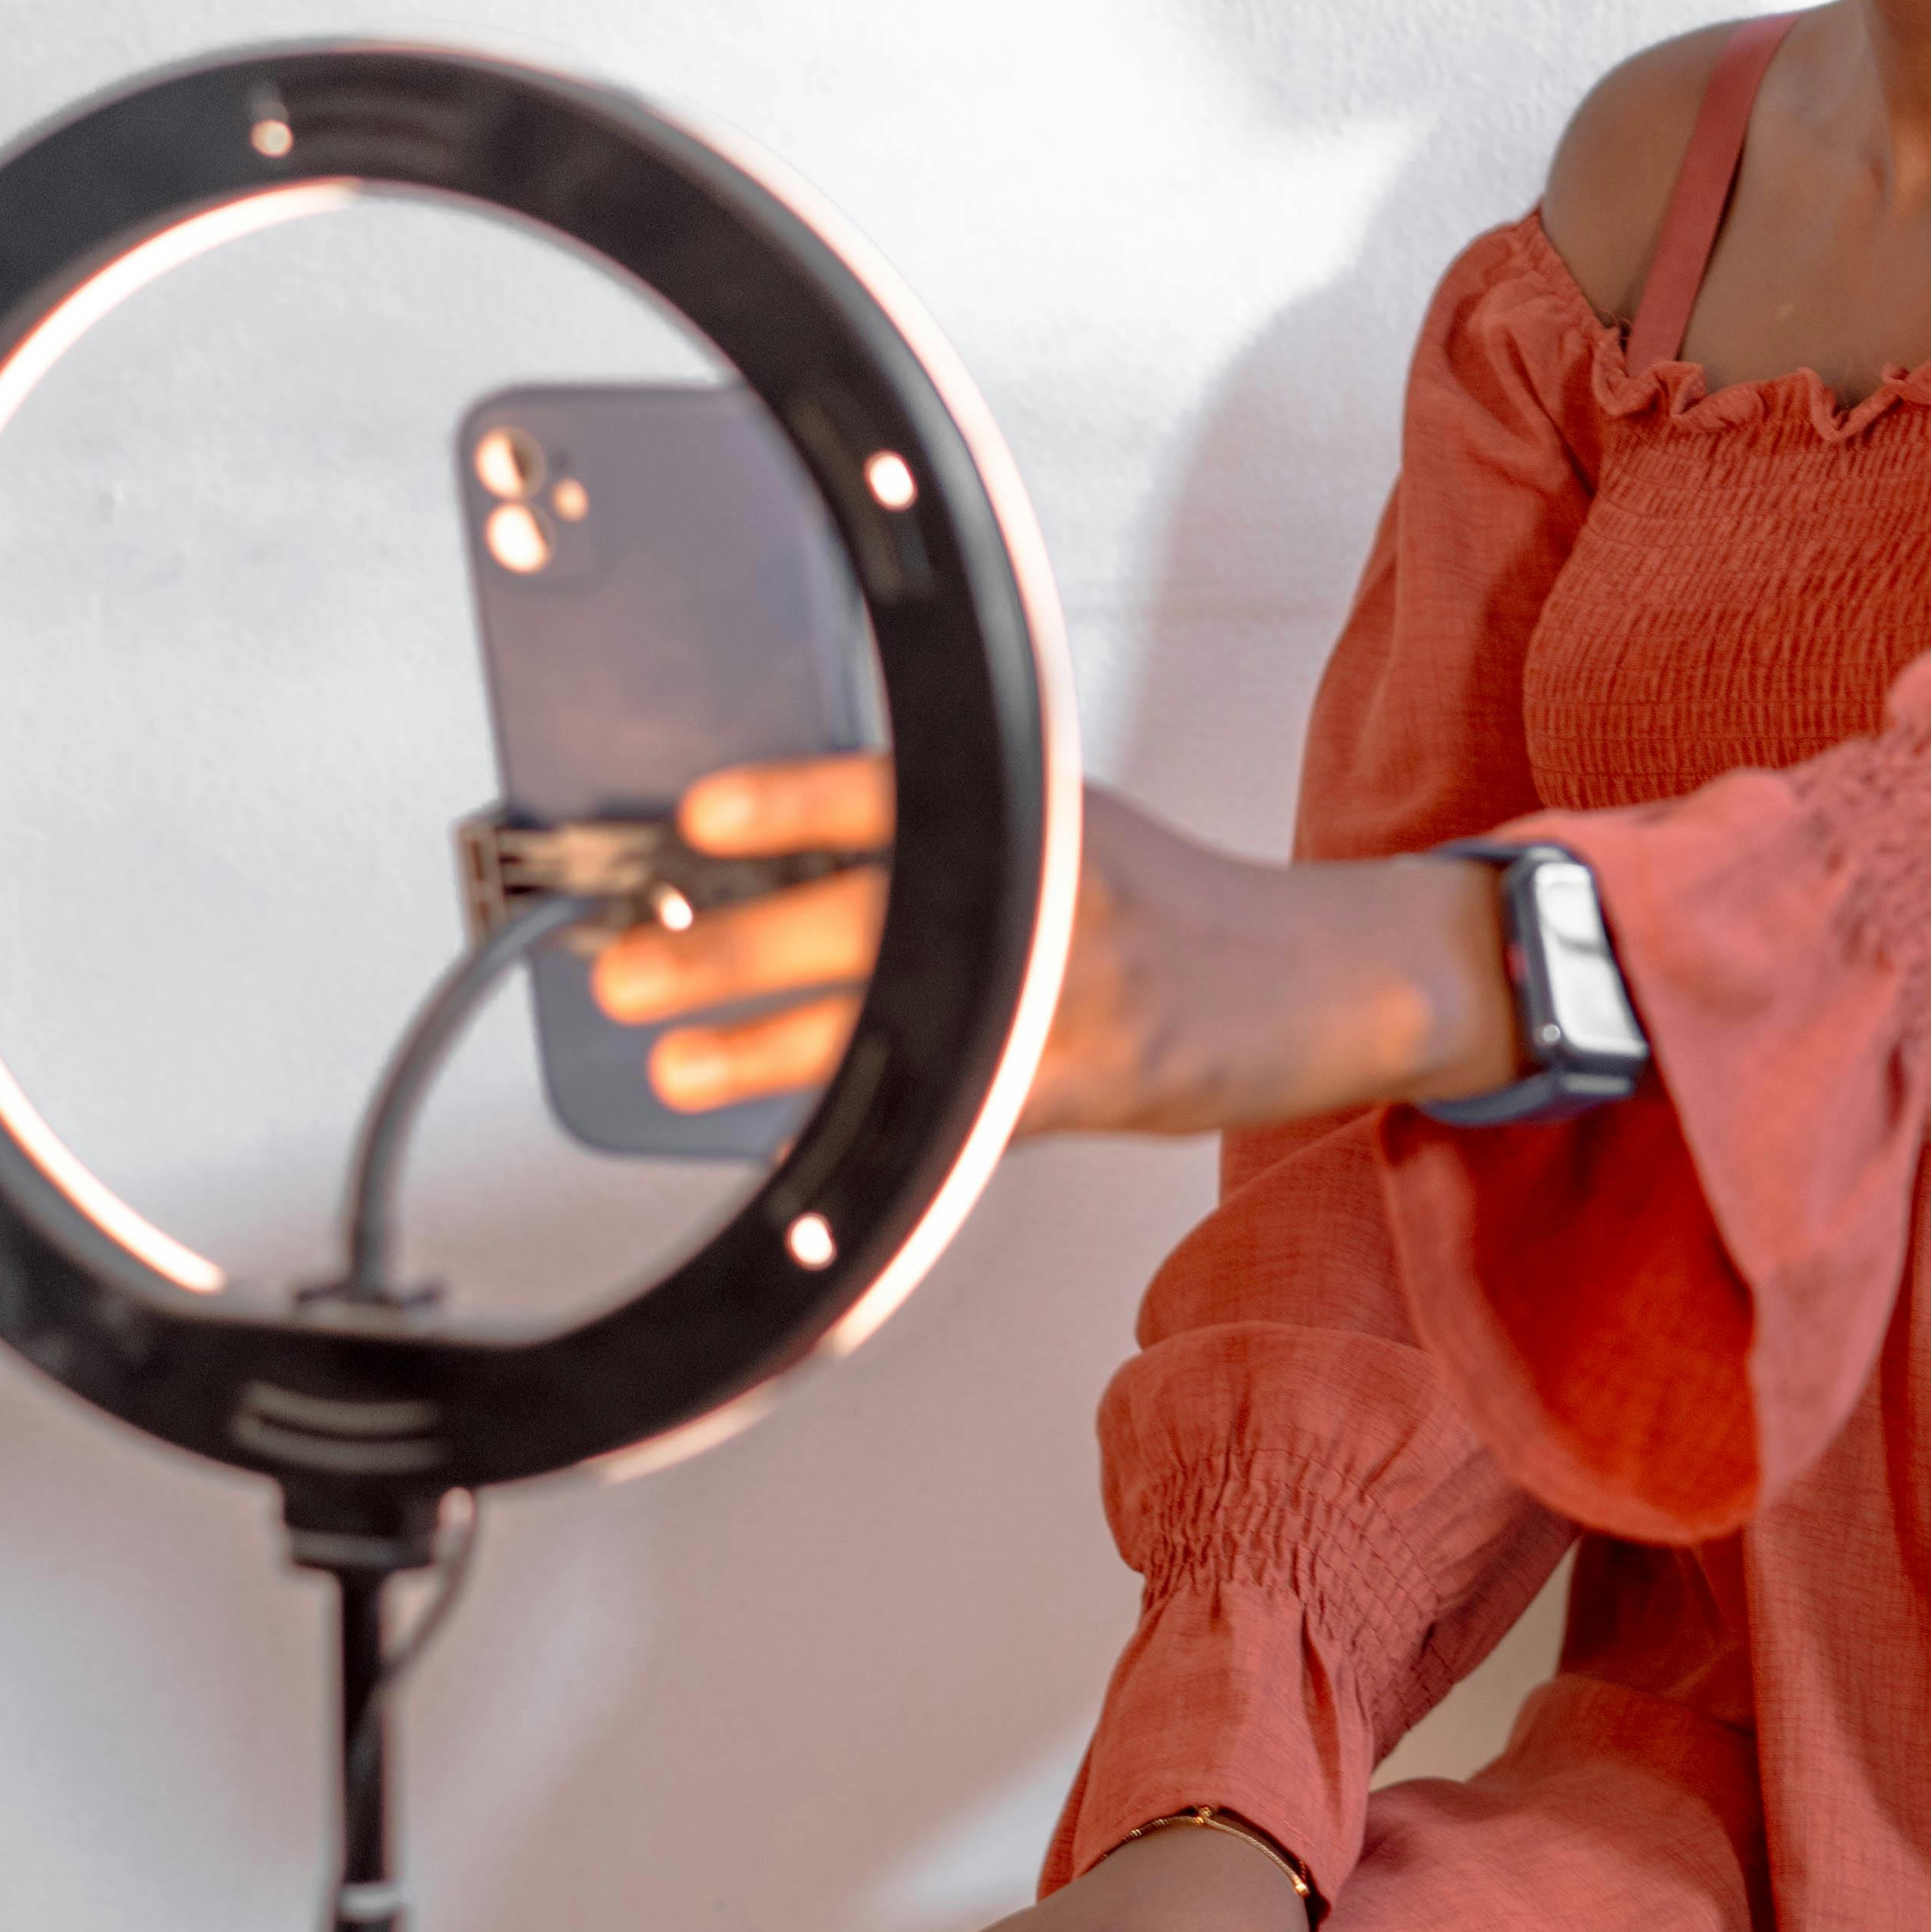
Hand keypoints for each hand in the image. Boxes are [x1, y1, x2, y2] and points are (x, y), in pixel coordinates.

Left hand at [596, 759, 1517, 1139]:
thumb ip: (951, 837)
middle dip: (732, 953)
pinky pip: (943, 1115)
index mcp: (1044, 817)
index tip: (702, 817)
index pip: (901, 795)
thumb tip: (770, 867)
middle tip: (628, 971)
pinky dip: (862, 1125)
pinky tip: (788, 1136)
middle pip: (870, 922)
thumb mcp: (1065, 826)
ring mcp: (1066, 1002)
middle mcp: (1054, 899)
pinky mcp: (1074, 1090)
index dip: (793, 803)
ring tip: (675, 1065)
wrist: (1303, 982)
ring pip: (890, 1031)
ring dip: (765, 1054)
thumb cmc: (1165, 902)